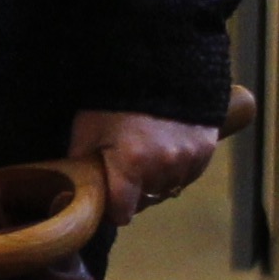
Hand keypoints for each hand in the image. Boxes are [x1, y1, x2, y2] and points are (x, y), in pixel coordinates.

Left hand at [70, 109, 220, 222]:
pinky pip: (188, 175)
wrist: (157, 65)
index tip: (109, 198)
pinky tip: (166, 148)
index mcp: (131, 164)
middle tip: (125, 168)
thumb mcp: (86, 129)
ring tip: (146, 154)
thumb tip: (73, 192)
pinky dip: (177, 169)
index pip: (122, 214)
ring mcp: (187, 159)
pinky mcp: (205, 150)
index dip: (113, 208)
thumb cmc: (113, 99)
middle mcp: (163, 167)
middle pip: (146, 201)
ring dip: (157, 181)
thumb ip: (81, 165)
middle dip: (134, 191)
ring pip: (168, 189)